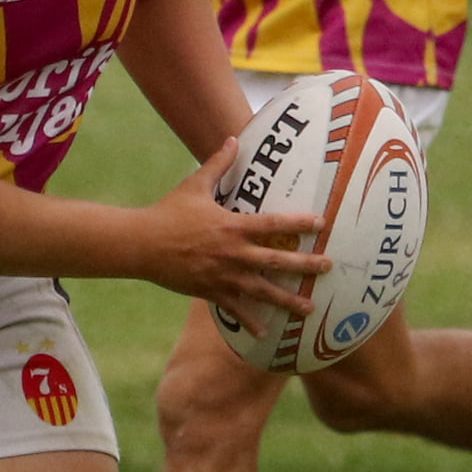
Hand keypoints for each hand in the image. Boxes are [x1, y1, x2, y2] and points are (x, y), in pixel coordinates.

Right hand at [135, 139, 328, 335]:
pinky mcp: (210, 292)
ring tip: (310, 309)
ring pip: (263, 291)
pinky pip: (236, 309)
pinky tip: (266, 333)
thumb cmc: (168, 212)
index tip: (320, 223)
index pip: (273, 225)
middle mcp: (233, 253)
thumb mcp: (194, 184)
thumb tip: (233, 138)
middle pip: (277, 261)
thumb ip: (218, 163)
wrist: (141, 244)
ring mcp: (223, 275)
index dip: (298, 223)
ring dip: (288, 301)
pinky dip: (251, 322)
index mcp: (232, 226)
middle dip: (306, 265)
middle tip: (329, 267)